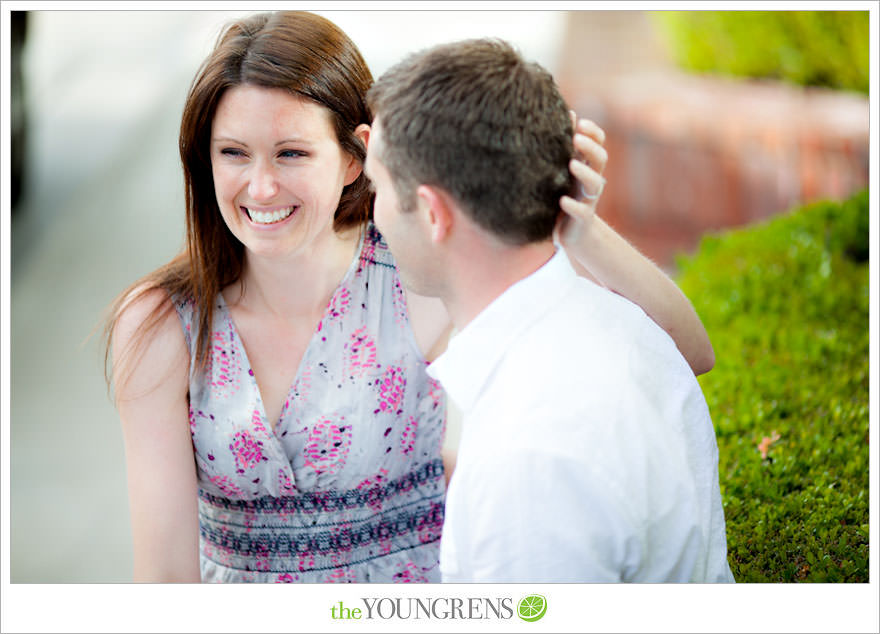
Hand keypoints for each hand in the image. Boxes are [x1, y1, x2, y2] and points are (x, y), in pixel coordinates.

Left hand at [554, 112, 607, 248]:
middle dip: (590, 148)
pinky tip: (563, 200)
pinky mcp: (582, 218)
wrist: (572, 232)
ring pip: (595, 184)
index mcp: (588, 166)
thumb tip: (568, 113)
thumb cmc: (566, 194)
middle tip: (576, 138)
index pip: (598, 144)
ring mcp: (588, 199)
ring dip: (584, 173)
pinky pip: (582, 212)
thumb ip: (565, 146)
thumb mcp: (565, 170)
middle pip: (600, 160)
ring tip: (572, 164)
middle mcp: (591, 180)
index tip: (580, 123)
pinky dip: (573, 206)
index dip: (593, 133)